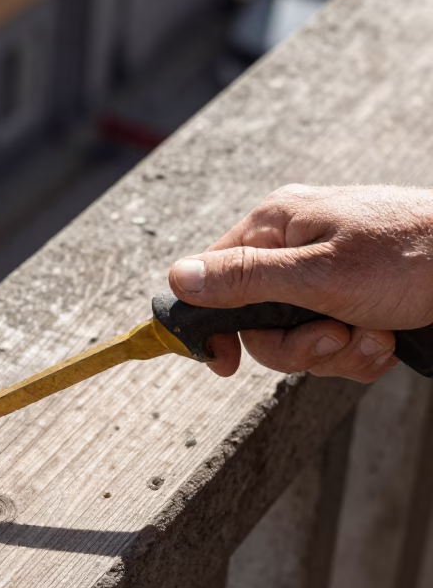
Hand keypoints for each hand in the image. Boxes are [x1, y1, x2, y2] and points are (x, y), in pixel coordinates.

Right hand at [169, 184, 432, 382]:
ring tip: (375, 334)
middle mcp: (296, 248)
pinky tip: (388, 337)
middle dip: (299, 347)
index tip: (223, 362)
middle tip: (333, 338)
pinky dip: (362, 353)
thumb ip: (245, 279)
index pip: (213, 278)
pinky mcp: (356, 301)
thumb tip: (178, 278)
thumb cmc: (410, 256)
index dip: (212, 325)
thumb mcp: (318, 274)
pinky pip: (335, 345)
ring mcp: (327, 276)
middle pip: (258, 324)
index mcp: (277, 225)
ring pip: (299, 341)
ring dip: (339, 353)